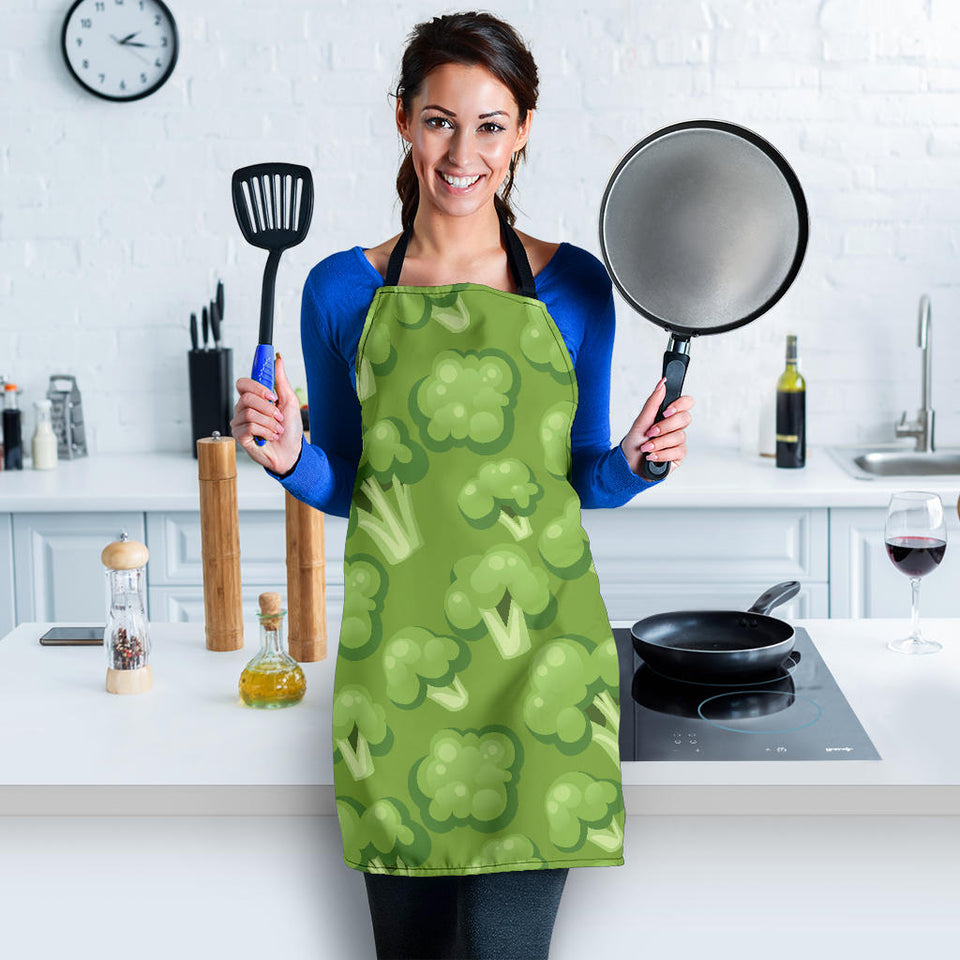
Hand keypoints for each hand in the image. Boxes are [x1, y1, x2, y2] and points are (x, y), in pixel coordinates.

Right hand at [231, 353, 302, 473]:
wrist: (291, 451)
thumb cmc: (290, 428)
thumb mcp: (289, 401)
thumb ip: (281, 380)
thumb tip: (278, 360)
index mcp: (254, 398)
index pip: (243, 383)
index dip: (257, 386)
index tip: (272, 394)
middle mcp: (244, 409)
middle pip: (247, 397)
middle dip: (268, 408)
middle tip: (278, 416)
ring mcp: (240, 422)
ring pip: (250, 413)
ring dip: (270, 422)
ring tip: (277, 429)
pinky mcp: (240, 436)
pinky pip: (250, 427)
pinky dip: (266, 432)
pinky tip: (270, 437)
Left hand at [620, 376, 693, 476]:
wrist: (628, 466)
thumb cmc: (633, 444)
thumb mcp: (640, 421)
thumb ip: (653, 402)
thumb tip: (662, 383)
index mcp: (667, 416)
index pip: (686, 403)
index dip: (680, 405)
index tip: (666, 411)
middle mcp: (675, 427)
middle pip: (685, 418)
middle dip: (665, 426)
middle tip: (651, 432)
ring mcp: (678, 442)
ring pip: (680, 436)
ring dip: (659, 443)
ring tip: (646, 448)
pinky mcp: (678, 456)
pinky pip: (677, 451)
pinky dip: (661, 454)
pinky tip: (652, 457)